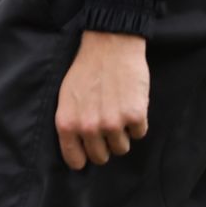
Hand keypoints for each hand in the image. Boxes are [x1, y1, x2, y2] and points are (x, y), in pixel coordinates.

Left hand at [55, 30, 149, 169]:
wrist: (110, 45)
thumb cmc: (86, 70)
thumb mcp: (66, 97)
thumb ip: (71, 124)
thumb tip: (78, 149)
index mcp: (67, 123)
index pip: (75, 161)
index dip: (84, 156)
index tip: (90, 149)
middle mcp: (89, 127)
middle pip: (101, 157)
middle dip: (105, 145)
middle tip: (107, 125)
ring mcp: (112, 123)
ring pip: (122, 148)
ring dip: (122, 133)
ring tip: (118, 110)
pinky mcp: (135, 116)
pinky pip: (139, 133)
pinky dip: (138, 122)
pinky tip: (130, 103)